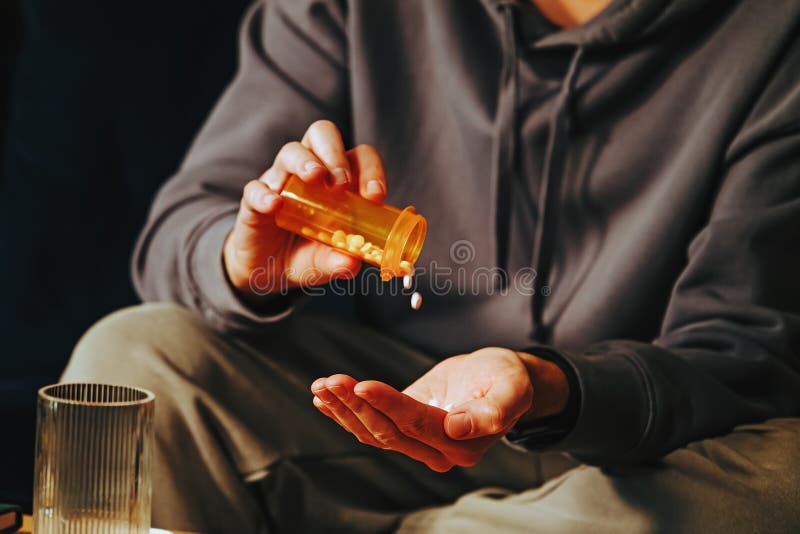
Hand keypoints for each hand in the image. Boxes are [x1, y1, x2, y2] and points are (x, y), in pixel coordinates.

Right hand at [223, 120, 387, 303]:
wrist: (267, 269)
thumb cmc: (306, 254)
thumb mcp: (326, 262)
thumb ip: (339, 262)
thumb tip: (352, 263)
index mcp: (338, 181)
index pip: (358, 157)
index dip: (370, 170)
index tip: (374, 196)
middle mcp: (309, 172)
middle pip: (322, 136)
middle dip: (335, 153)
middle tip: (342, 183)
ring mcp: (280, 181)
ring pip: (291, 152)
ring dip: (305, 161)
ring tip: (315, 178)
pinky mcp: (254, 200)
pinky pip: (256, 188)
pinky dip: (265, 194)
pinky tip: (274, 206)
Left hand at [310, 347, 569, 471]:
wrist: (501, 380)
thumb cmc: (508, 380)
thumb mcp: (511, 389)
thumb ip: (492, 412)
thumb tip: (458, 427)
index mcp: (462, 443)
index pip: (416, 423)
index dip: (387, 404)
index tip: (362, 384)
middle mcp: (437, 451)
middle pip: (388, 431)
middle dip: (356, 405)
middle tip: (332, 381)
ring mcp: (418, 444)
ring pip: (374, 432)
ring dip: (344, 410)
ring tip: (322, 386)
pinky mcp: (405, 430)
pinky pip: (371, 428)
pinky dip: (346, 414)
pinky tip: (325, 400)